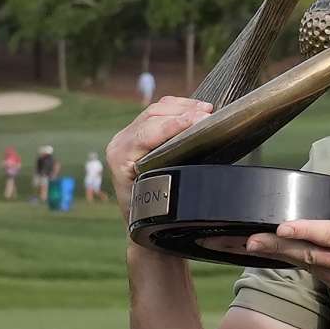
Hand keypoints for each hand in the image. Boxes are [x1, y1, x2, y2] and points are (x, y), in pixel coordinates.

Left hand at [105, 96, 211, 220]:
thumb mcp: (159, 198)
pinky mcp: (136, 132)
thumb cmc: (150, 214)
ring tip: (206, 110)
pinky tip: (195, 111)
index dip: (178, 122)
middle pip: (154, 114)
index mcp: (121, 157)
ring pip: (156, 109)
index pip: (150, 130)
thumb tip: (197, 160)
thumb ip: (172, 180)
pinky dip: (178, 108)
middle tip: (209, 113)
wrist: (139, 222)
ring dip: (183, 107)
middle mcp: (120, 143)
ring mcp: (126, 136)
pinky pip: (157, 113)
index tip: (202, 119)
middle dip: (184, 110)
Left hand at [246, 136, 329, 313]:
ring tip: (259, 245)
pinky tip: (289, 256)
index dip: (305, 232)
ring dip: (287, 257)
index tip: (280, 227)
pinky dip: (307, 266)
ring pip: (313, 270)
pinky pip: (323, 279)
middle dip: (278, 248)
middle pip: (311, 258)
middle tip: (250, 239)